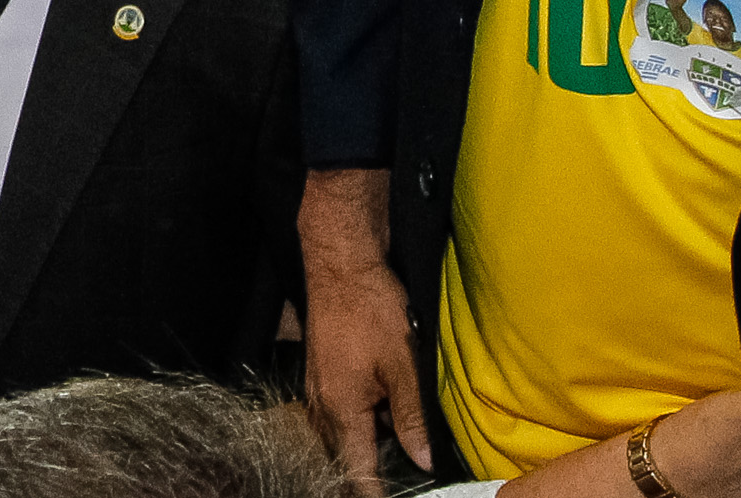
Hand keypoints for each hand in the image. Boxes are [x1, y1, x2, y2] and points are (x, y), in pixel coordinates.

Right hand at [301, 169, 431, 474]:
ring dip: (361, 448)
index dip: (372, 493)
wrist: (341, 266)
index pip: (356, 470)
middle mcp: (321, 405)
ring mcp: (317, 389)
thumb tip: (423, 460)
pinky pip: (335, 414)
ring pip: (338, 436)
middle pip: (342, 457)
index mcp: (342, 411)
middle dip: (365, 474)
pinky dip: (357, 425)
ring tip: (391, 455)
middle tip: (394, 481)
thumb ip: (413, 418)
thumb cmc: (371, 310)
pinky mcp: (320, 374)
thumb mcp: (404, 366)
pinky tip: (380, 417)